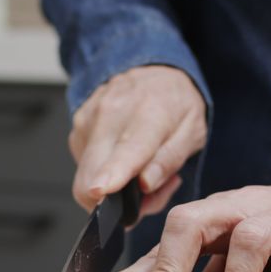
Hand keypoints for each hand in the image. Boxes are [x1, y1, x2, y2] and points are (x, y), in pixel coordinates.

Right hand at [69, 65, 206, 215]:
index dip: (113, 173)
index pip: (128, 149)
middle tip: (145, 196)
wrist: (152, 70)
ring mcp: (89, 119)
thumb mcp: (193, 131)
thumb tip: (145, 184)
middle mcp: (112, 112)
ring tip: (138, 172)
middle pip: (94, 173)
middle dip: (113, 201)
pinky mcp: (77, 127)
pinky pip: (84, 167)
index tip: (101, 190)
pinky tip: (123, 160)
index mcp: (150, 112)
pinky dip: (103, 174)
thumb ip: (170, 159)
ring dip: (111, 188)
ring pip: (86, 176)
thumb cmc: (175, 103)